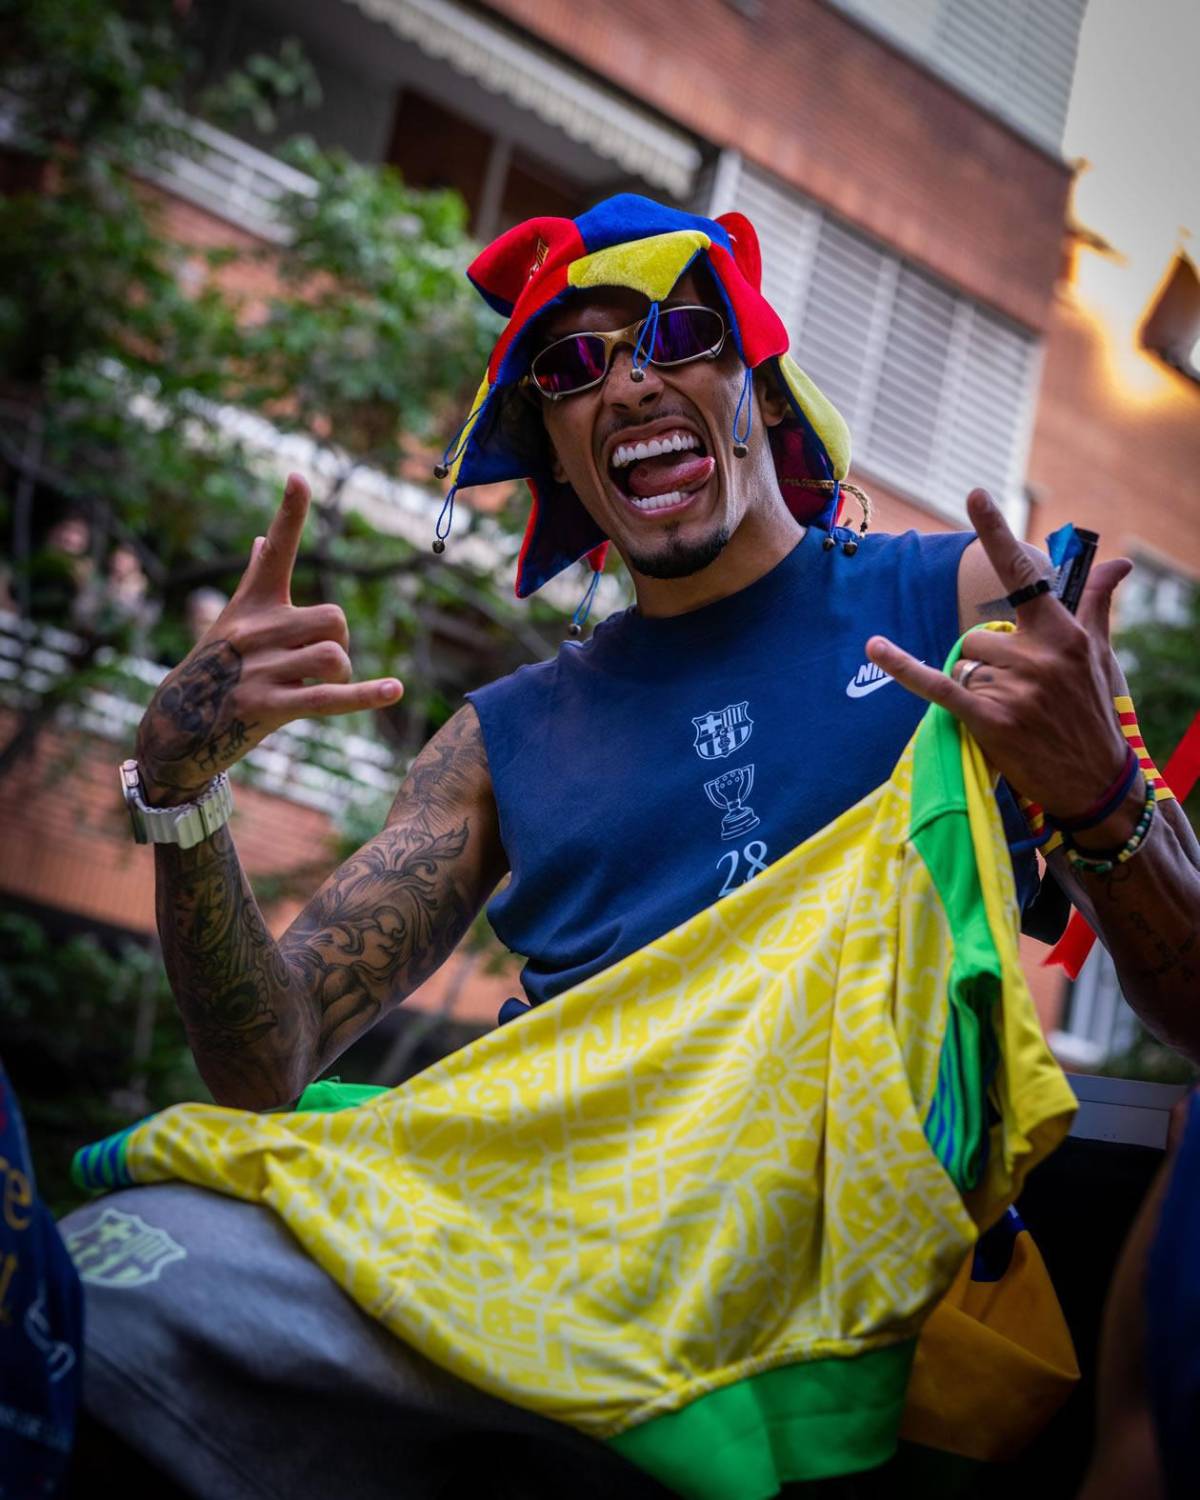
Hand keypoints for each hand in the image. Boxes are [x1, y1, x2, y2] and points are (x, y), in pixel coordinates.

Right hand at [135, 474, 403, 805]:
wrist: (176, 726)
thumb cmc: (214, 666)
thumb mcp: (231, 619)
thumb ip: (255, 578)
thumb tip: (262, 539)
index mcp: (254, 603)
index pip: (277, 550)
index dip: (290, 514)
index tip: (298, 476)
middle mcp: (257, 630)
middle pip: (334, 620)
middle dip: (338, 642)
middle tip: (314, 664)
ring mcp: (261, 669)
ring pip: (335, 656)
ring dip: (340, 674)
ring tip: (315, 686)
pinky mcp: (269, 707)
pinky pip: (328, 698)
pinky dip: (365, 696)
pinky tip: (395, 691)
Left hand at [865, 489, 1134, 825]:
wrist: (1095, 782)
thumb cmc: (1093, 712)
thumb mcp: (1099, 654)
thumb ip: (1096, 603)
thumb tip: (1119, 560)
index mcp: (1062, 633)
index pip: (1023, 574)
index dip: (996, 533)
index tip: (973, 494)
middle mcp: (1038, 656)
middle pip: (976, 636)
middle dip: (987, 662)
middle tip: (1020, 694)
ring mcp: (1014, 689)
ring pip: (962, 664)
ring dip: (975, 686)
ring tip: (1011, 713)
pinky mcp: (989, 719)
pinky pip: (936, 684)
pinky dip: (903, 667)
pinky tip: (874, 646)